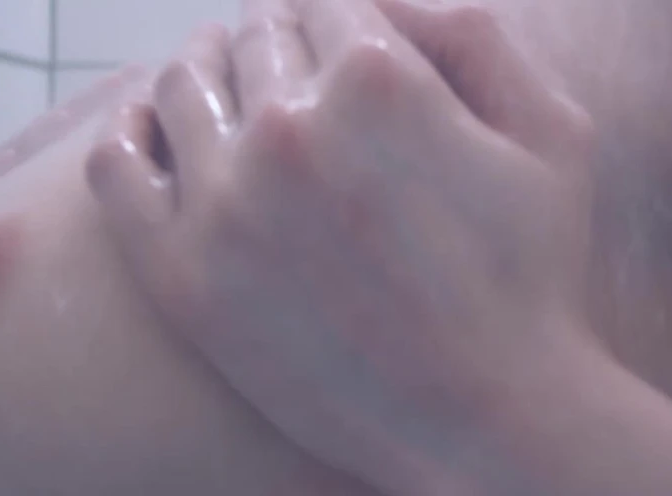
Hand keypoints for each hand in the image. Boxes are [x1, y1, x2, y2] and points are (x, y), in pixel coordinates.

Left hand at [85, 0, 594, 491]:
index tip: (334, 43)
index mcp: (378, 77)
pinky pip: (117, 165)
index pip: (323, 0)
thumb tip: (395, 1)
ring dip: (206, 72)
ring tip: (225, 88)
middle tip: (288, 70)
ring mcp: (226, 201)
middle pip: (253, 38)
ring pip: (181, 85)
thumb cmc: (533, 277)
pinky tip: (147, 126)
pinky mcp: (182, 273)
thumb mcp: (554, 134)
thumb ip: (477, 37)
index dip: (333, 17)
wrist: (486, 419)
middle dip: (276, 43)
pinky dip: (128, 128)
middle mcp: (290, 126)